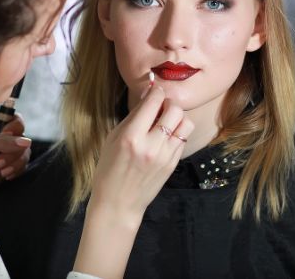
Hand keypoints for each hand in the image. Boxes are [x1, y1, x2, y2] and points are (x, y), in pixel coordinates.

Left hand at [0, 114, 31, 203]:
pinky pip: (20, 166)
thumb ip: (0, 141)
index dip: (15, 128)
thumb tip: (26, 141)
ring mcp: (1, 155)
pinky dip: (15, 171)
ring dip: (14, 162)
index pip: (13, 120)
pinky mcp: (3, 169)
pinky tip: (3, 176)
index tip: (8, 138)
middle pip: (21, 138)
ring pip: (23, 153)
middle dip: (13, 151)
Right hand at [74, 85, 194, 278]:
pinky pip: (183, 138)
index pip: (154, 101)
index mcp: (132, 136)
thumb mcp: (113, 138)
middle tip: (159, 108)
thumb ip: (134, 116)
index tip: (154, 92)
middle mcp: (151, 145)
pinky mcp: (173, 164)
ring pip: (185, 123)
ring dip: (177, 118)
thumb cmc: (109, 169)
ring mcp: (165, 155)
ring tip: (165, 122)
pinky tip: (165, 136)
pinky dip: (177, 132)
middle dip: (168, 103)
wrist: (118, 203)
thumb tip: (149, 93)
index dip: (156, 92)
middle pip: (174, 109)